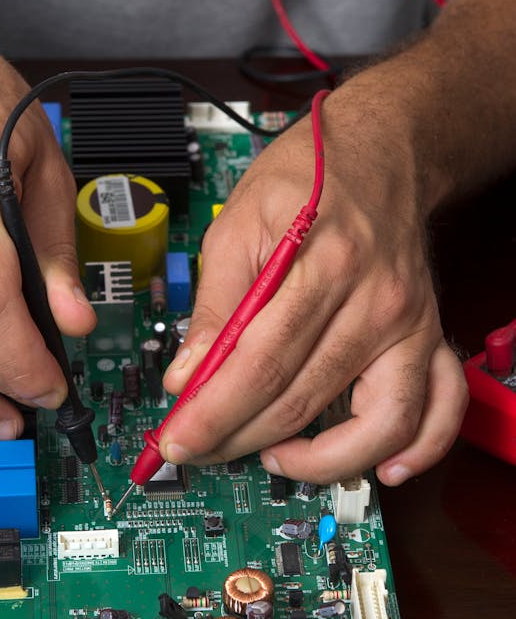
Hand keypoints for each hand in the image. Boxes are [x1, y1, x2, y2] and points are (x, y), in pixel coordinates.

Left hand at [161, 78, 467, 485]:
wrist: (383, 149)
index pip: (258, 364)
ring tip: (271, 457)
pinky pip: (441, 409)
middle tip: (200, 449)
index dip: (212, 414)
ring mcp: (409, 325)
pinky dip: (419, 450)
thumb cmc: (308, 177)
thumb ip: (212, 303)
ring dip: (316, 462)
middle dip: (237, 439)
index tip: (178, 440)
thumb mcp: (238, 220)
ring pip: (375, 425)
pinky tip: (381, 470)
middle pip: (301, 400)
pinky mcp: (429, 337)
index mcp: (322, 264)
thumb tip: (186, 376)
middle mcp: (375, 302)